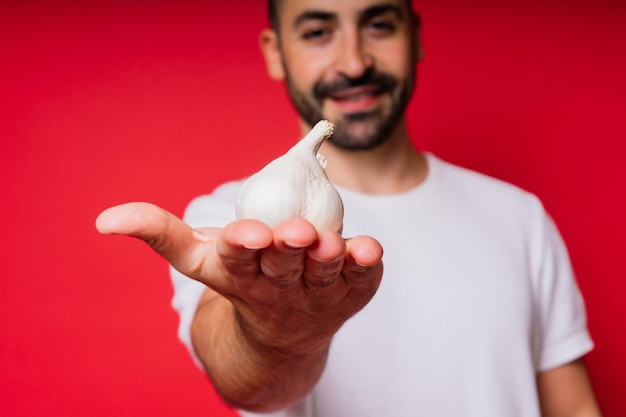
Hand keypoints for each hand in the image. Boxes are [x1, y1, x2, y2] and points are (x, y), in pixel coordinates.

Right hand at [96, 202, 383, 353]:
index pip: (239, 262)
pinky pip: (363, 280)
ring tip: (331, 243)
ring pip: (326, 274)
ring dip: (330, 258)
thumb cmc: (241, 279)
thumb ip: (158, 232)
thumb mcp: (198, 257)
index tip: (246, 234)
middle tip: (293, 233)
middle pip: (284, 266)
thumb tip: (105, 219)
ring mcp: (320, 293)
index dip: (243, 247)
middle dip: (288, 249)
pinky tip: (369, 250)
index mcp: (242, 276)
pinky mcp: (353, 291)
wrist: (286, 332)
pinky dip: (368, 267)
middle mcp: (282, 288)